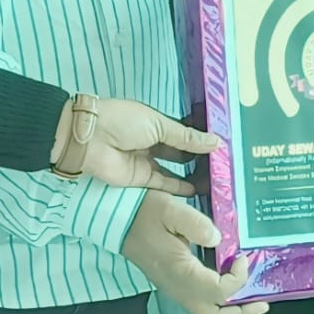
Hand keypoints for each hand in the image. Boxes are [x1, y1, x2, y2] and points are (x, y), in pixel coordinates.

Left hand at [60, 97, 219, 195]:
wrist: (91, 141)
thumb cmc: (123, 121)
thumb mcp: (158, 124)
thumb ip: (185, 136)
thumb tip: (215, 141)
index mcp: (155, 122)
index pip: (182, 131)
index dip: (200, 138)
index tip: (222, 145)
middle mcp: (152, 142)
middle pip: (179, 151)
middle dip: (198, 157)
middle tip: (223, 165)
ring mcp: (146, 162)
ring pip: (173, 170)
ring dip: (191, 175)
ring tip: (214, 180)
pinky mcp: (141, 181)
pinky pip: (164, 185)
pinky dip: (179, 188)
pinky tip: (197, 191)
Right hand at [121, 191, 268, 313]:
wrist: (118, 220)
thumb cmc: (144, 212)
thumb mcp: (170, 209)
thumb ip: (195, 223)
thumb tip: (218, 239)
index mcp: (181, 273)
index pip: (218, 291)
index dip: (238, 278)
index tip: (242, 256)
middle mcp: (178, 288)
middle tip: (262, 304)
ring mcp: (174, 289)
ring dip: (230, 311)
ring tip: (250, 300)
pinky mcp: (172, 284)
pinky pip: (199, 303)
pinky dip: (217, 302)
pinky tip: (227, 284)